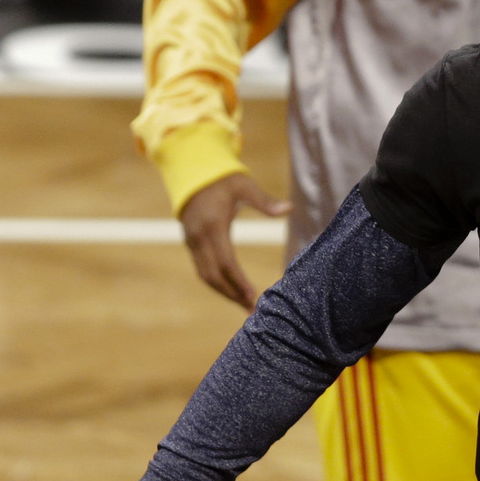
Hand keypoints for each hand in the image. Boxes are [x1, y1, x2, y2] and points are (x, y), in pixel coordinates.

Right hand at [180, 173, 290, 310]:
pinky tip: (231, 291)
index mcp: (213, 225)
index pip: (226, 262)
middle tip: (252, 310)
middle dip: (232, 294)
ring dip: (223, 292)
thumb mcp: (245, 185)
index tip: (254, 297)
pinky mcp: (190, 242)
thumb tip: (289, 209)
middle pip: (214, 275)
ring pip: (205, 275)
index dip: (239, 282)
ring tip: (244, 305)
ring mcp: (191, 241)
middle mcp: (199, 237)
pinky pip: (202, 268)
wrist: (191, 170)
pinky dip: (215, 282)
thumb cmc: (223, 178)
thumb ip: (265, 201)